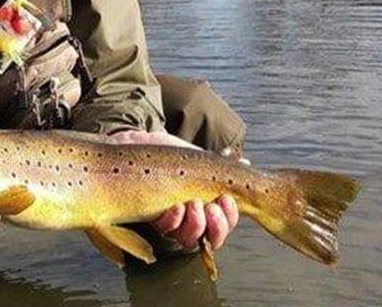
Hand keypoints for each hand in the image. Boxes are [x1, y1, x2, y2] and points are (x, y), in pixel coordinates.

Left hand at [108, 130, 240, 250]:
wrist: (137, 142)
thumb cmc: (167, 153)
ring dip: (195, 225)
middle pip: (210, 238)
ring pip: (189, 239)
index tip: (227, 199)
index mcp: (204, 206)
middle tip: (211, 207)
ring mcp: (170, 221)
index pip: (224, 223)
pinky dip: (173, 220)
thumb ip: (218, 164)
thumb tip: (244, 162)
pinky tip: (174, 207)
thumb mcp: (195, 156)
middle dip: (216, 226)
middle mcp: (189, 219)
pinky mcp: (150, 218)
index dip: (229, 217)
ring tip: (194, 205)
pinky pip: (165, 230)